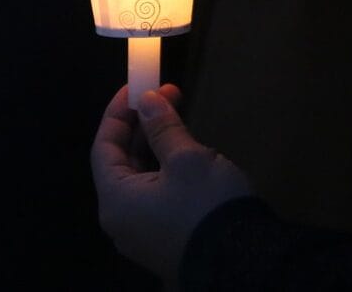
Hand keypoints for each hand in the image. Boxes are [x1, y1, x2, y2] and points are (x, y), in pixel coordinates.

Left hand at [91, 84, 250, 283]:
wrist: (247, 265)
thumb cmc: (206, 207)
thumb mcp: (187, 159)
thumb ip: (162, 127)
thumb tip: (146, 101)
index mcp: (116, 201)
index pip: (104, 146)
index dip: (118, 113)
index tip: (137, 87)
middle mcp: (122, 221)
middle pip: (123, 162)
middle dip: (143, 125)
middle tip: (167, 95)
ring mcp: (145, 234)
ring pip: (143, 178)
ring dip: (157, 145)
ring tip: (178, 117)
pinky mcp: (168, 239)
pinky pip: (158, 196)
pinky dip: (166, 169)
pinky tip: (187, 151)